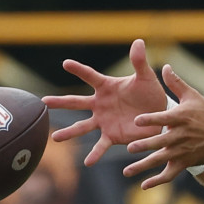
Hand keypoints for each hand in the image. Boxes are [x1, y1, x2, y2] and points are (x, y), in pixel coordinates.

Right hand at [43, 39, 167, 165]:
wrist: (160, 115)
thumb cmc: (151, 94)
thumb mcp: (146, 78)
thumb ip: (139, 62)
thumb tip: (138, 41)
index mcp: (107, 87)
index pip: (90, 76)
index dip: (79, 69)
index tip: (66, 63)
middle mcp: (100, 104)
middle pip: (76, 102)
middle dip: (60, 102)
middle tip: (43, 102)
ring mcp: (103, 121)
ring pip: (82, 127)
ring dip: (69, 132)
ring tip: (56, 138)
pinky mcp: (112, 135)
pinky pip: (101, 145)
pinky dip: (95, 154)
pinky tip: (87, 162)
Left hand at [125, 63, 203, 189]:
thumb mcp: (193, 96)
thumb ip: (176, 83)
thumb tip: (164, 66)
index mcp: (181, 118)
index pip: (163, 119)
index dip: (150, 120)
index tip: (137, 120)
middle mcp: (180, 136)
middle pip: (160, 142)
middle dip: (145, 146)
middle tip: (131, 147)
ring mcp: (182, 151)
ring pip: (161, 160)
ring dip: (144, 166)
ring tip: (128, 171)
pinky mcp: (184, 163)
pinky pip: (169, 174)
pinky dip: (157, 181)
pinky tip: (144, 186)